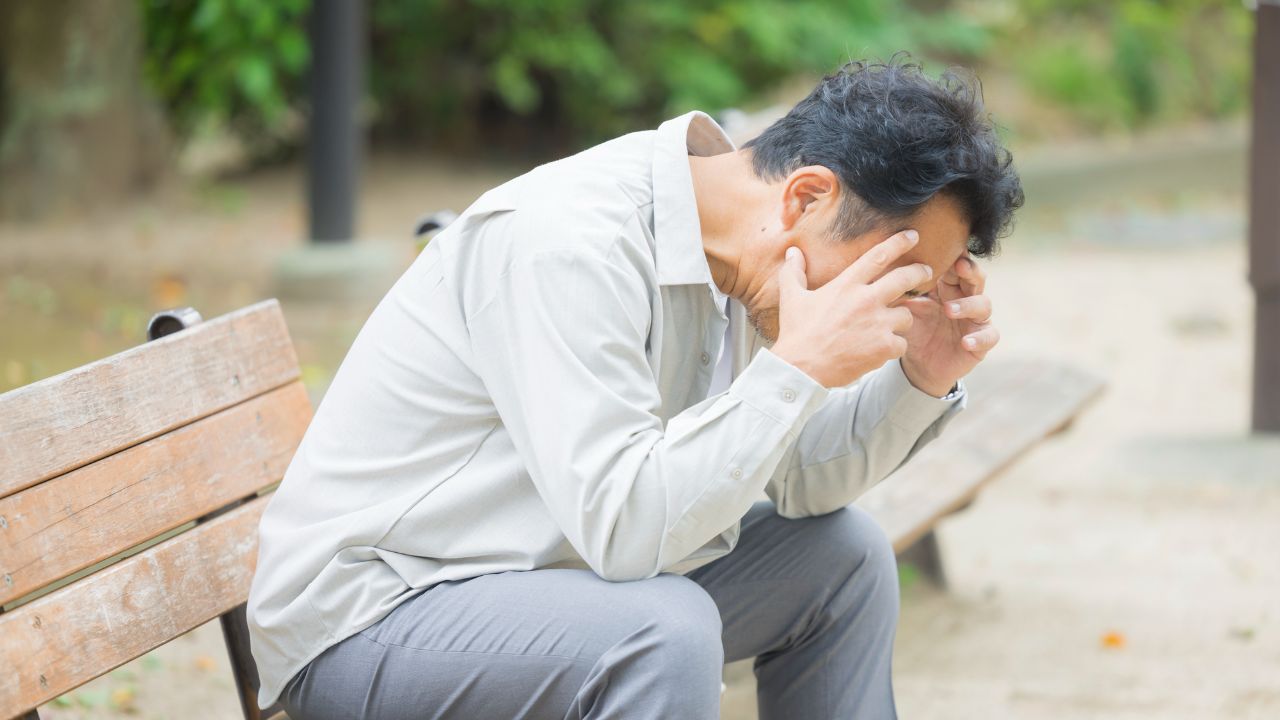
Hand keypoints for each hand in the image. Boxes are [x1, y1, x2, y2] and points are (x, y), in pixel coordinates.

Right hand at [771, 230, 932, 388]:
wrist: (802, 368)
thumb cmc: (797, 333)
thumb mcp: (791, 298)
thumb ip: (793, 272)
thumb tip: (792, 252)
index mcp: (846, 284)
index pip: (878, 256)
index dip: (899, 243)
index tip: (912, 236)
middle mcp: (866, 299)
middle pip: (905, 278)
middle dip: (920, 272)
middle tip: (926, 272)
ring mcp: (878, 323)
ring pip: (906, 314)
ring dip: (900, 319)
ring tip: (888, 326)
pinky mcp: (884, 346)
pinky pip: (902, 343)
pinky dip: (893, 347)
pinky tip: (880, 350)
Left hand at [896, 253, 997, 395]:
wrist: (919, 365)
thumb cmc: (914, 330)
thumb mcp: (906, 310)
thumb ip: (901, 292)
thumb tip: (883, 271)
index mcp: (948, 288)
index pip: (956, 267)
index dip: (956, 257)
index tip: (950, 248)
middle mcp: (966, 299)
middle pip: (976, 279)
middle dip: (970, 271)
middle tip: (960, 266)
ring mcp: (975, 320)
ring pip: (983, 305)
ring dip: (968, 305)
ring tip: (949, 310)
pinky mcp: (981, 343)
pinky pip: (989, 337)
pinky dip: (979, 338)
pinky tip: (966, 341)